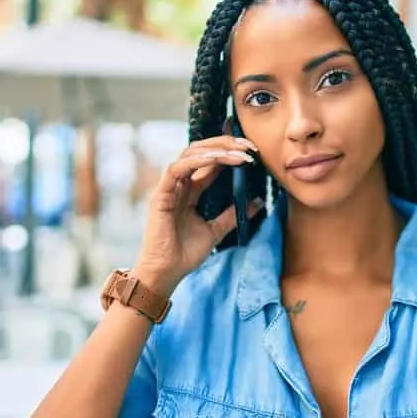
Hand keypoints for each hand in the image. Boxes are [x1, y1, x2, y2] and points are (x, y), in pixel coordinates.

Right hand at [132, 135, 261, 295]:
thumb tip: (256, 202)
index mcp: (190, 191)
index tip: (252, 152)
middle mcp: (179, 185)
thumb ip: (232, 215)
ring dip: (215, 150)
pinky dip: (197, 161)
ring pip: (189, 154)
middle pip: (200, 151)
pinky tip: (217, 159)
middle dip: (224, 144)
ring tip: (239, 153)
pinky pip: (177, 169)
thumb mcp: (215, 231)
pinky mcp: (161, 195)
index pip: (210, 162)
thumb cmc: (185, 254)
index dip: (229, 152)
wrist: (167, 273)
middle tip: (249, 147)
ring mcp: (169, 188)